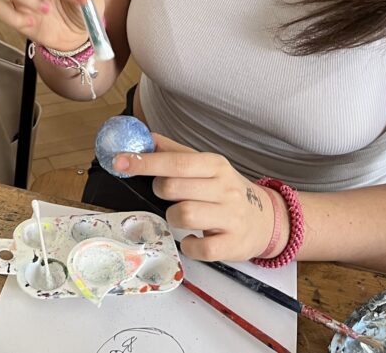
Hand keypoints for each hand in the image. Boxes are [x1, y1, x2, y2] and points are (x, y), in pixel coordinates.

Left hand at [112, 134, 280, 261]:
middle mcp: (225, 188)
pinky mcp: (233, 244)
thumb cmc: (226, 190)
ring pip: (184, 215)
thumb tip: (144, 136)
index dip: (144, 162)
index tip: (119, 161)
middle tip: (167, 194)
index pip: (175, 161)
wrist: (267, 220)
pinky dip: (189, 246)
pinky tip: (193, 239)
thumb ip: (174, 152)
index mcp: (215, 165)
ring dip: (173, 217)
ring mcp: (231, 217)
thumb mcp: (205, 166)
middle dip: (161, 191)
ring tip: (182, 215)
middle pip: (174, 188)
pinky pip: (200, 249)